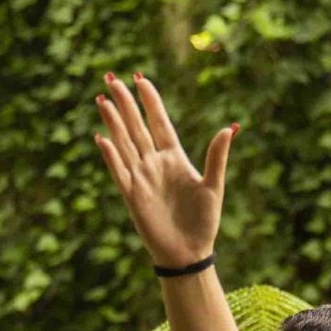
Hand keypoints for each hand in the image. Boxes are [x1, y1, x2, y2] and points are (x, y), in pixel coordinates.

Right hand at [94, 72, 235, 271]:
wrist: (189, 253)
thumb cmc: (203, 222)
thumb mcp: (214, 186)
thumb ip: (217, 157)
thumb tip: (228, 127)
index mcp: (174, 157)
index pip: (159, 122)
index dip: (150, 100)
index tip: (140, 78)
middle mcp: (154, 163)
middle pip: (137, 127)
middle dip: (125, 103)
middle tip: (112, 78)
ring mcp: (141, 178)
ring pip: (124, 143)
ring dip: (113, 122)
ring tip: (102, 99)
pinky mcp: (132, 195)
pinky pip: (119, 171)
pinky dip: (111, 155)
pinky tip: (102, 138)